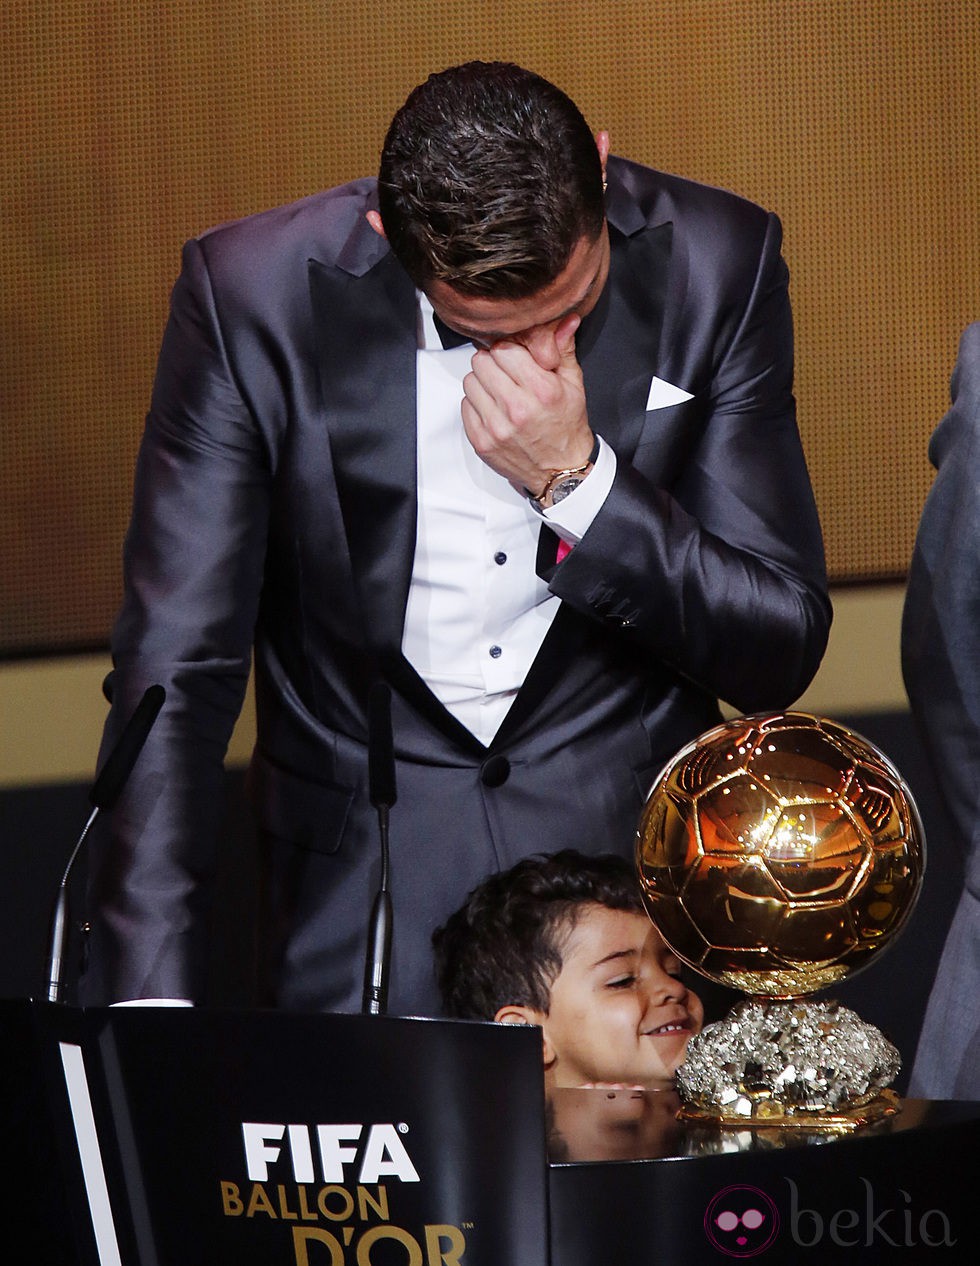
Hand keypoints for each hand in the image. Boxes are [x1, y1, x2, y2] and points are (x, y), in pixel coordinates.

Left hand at [460, 313, 593, 494]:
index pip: (504, 349)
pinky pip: (465, 406)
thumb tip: (565, 319)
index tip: (514, 358)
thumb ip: (563, 350)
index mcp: (542, 391)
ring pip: (469, 382)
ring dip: (482, 383)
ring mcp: (497, 427)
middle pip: (482, 362)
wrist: (560, 470)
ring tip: (500, 393)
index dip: (508, 350)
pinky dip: (476, 405)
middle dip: (493, 364)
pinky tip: (494, 410)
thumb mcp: (573, 385)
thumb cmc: (566, 427)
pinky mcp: (482, 441)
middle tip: (505, 375)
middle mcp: (517, 409)